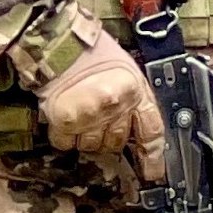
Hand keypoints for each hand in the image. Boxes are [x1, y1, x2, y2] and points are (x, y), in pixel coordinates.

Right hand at [35, 28, 166, 179]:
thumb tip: (138, 126)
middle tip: (99, 117)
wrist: (60, 40)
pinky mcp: (65, 120)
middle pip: (116, 142)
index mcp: (136, 92)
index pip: (151, 133)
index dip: (152, 157)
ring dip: (86, 134)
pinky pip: (66, 143)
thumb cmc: (93, 53)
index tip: (152, 173)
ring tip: (82, 110)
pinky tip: (66, 116)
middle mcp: (115, 106)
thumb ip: (135, 99)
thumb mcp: (128, 71)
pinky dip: (64, 135)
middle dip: (108, 134)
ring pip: (91, 146)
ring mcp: (89, 115)